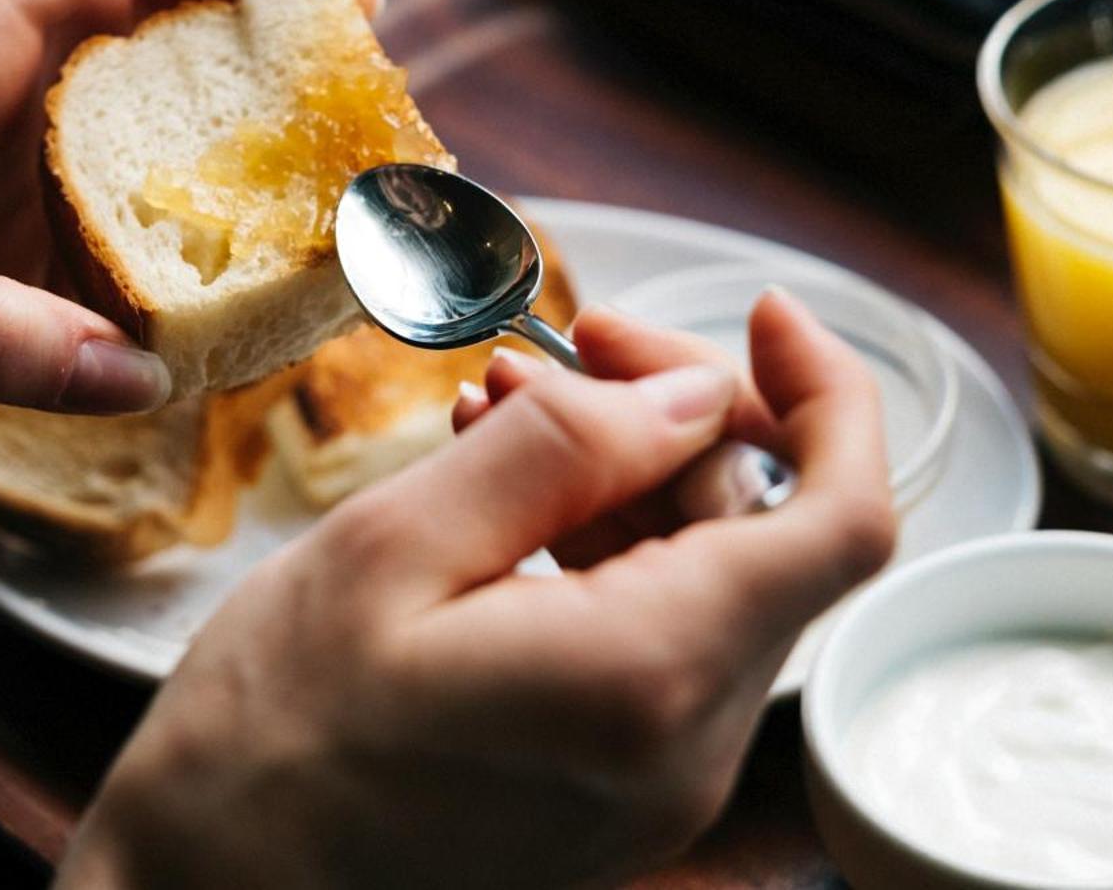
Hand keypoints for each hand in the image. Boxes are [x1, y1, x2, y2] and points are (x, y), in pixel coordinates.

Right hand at [58, 296, 894, 889]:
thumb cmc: (270, 735)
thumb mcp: (394, 549)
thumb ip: (561, 453)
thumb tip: (691, 394)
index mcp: (646, 678)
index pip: (842, 522)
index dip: (829, 396)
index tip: (766, 315)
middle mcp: (687, 751)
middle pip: (768, 538)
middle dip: (683, 420)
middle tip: (564, 349)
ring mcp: (659, 786)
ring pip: (712, 584)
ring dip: (631, 481)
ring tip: (497, 413)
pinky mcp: (619, 797)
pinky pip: (658, 642)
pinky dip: (605, 552)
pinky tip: (504, 503)